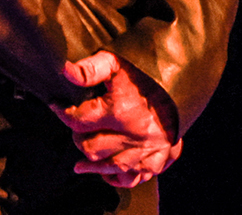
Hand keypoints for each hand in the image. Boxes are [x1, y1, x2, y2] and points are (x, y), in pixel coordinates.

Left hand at [53, 50, 181, 187]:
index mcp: (119, 110)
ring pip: (108, 166)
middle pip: (89, 147)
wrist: (184, 85)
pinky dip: (117, 178)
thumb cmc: (148, 74)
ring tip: (80, 164)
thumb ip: (91, 68)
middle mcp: (131, 134)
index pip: (77, 119)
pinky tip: (108, 174)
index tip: (57, 106)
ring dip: (92, 165)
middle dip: (78, 138)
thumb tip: (64, 70)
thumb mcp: (118, 64)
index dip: (62, 112)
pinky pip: (132, 178)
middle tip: (78, 129)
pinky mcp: (156, 159)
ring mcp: (144, 149)